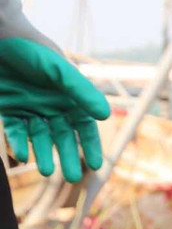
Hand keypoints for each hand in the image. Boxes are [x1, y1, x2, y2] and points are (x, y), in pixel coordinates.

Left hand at [0, 0, 109, 182]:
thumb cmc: (32, 51)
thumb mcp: (60, 71)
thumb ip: (82, 92)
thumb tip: (105, 116)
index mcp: (70, 98)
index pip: (85, 127)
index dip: (90, 146)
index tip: (95, 165)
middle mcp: (52, 106)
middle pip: (63, 138)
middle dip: (68, 157)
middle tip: (71, 177)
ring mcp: (30, 109)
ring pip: (40, 139)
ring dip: (44, 155)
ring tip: (45, 171)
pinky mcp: (10, 110)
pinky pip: (16, 132)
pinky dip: (19, 143)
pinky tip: (23, 154)